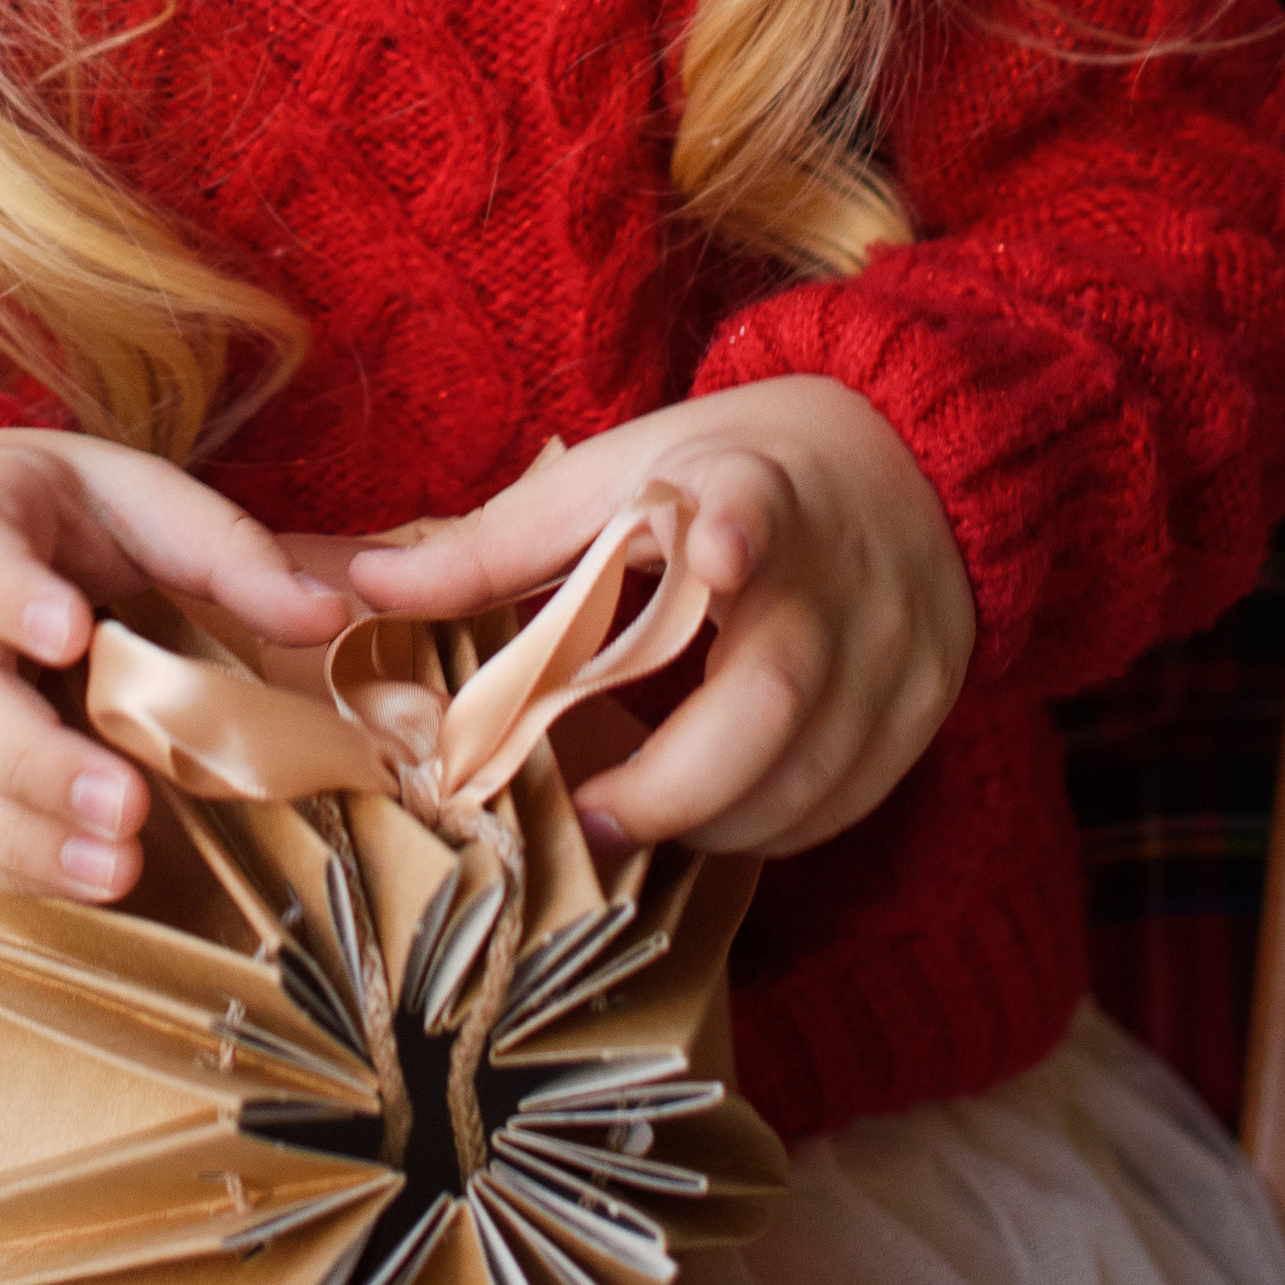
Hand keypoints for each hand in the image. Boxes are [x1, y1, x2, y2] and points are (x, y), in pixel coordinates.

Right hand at [0, 429, 349, 904]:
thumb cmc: (50, 517)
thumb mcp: (135, 498)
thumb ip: (224, 551)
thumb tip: (327, 615)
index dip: (12, 596)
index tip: (70, 631)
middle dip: (32, 757)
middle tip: (126, 802)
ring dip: (23, 833)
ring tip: (117, 869)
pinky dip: (10, 863)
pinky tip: (83, 882)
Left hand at [342, 378, 974, 857]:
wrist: (900, 459)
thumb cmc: (727, 467)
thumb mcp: (618, 473)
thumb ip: (497, 542)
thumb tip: (360, 589)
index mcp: (753, 485)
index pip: (755, 505)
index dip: (736, 532)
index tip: (716, 551)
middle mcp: (837, 573)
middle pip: (778, 692)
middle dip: (676, 780)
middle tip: (589, 816)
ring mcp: (895, 649)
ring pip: (812, 774)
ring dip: (711, 820)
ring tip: (629, 821)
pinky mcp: (925, 706)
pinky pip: (844, 804)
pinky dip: (769, 825)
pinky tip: (709, 812)